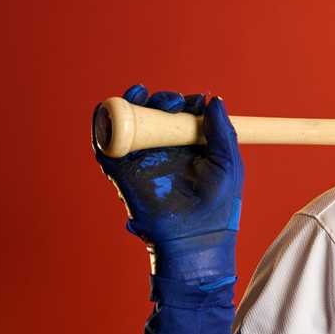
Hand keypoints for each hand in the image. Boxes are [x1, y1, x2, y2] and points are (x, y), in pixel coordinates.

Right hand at [93, 84, 242, 285]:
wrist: (194, 236)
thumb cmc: (217, 204)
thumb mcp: (228, 163)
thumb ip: (222, 131)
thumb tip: (213, 99)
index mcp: (189, 146)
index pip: (182, 114)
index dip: (185, 102)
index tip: (195, 102)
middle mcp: (164, 148)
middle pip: (156, 111)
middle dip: (163, 100)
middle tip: (174, 103)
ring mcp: (142, 157)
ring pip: (131, 119)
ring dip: (135, 102)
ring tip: (147, 97)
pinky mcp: (121, 168)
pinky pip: (106, 140)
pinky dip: (107, 120)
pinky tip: (122, 107)